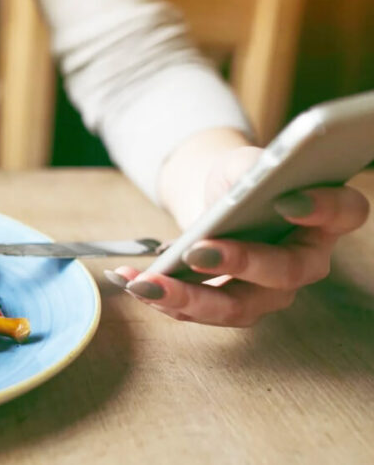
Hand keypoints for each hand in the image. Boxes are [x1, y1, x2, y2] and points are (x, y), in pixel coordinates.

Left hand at [111, 146, 369, 326]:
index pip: (344, 212)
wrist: (213, 202)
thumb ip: (250, 167)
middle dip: (240, 264)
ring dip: (188, 298)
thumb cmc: (237, 180)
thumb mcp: (241, 163)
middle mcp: (303, 261)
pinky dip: (161, 298)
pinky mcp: (230, 305)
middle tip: (198, 253)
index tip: (286, 201)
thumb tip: (249, 178)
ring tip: (146, 283)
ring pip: (236, 307)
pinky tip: (131, 281)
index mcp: (324, 217)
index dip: (323, 208)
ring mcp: (267, 292)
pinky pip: (197, 311)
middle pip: (285, 273)